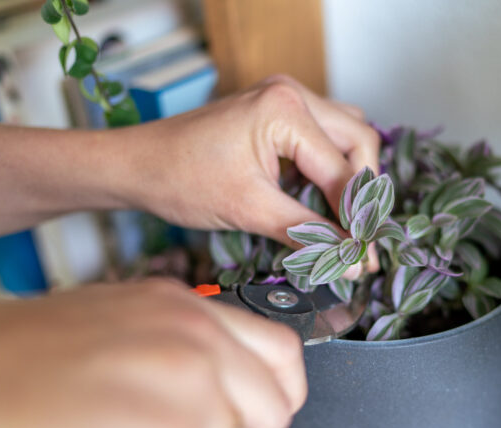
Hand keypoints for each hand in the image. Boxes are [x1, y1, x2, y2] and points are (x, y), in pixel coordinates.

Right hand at [0, 279, 305, 427]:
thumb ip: (188, 344)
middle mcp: (195, 337)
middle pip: (273, 408)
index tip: (256, 415)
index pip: (282, 349)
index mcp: (186, 306)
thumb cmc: (27, 363)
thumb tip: (233, 386)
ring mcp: (186, 385)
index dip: (278, 392)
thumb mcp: (125, 323)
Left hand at [119, 74, 380, 272]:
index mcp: (285, 110)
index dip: (356, 220)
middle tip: (356, 236)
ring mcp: (286, 99)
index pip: (341, 171)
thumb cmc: (180, 180)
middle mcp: (292, 94)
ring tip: (343, 218)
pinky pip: (325, 136)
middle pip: (359, 142)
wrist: (138, 165)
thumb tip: (351, 260)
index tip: (363, 258)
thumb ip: (309, 235)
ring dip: (351, 177)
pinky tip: (321, 198)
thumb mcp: (250, 211)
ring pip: (348, 136)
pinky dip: (331, 168)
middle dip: (362, 192)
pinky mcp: (279, 112)